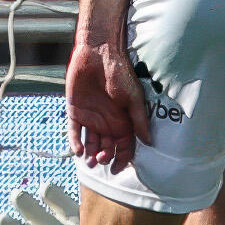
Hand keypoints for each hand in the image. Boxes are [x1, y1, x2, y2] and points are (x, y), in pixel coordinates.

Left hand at [64, 34, 144, 172]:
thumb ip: (138, 120)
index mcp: (123, 120)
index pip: (124, 145)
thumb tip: (149, 142)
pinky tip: (79, 151)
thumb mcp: (133, 98)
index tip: (117, 170)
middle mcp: (108, 121)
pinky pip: (74, 131)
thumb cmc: (119, 73)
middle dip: (105, 157)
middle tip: (102, 161)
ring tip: (90, 161)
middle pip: (107, 147)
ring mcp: (91, 117)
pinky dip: (76, 142)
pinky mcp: (75, 111)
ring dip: (91, 154)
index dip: (121, 159)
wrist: (97, 54)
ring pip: (91, 142)